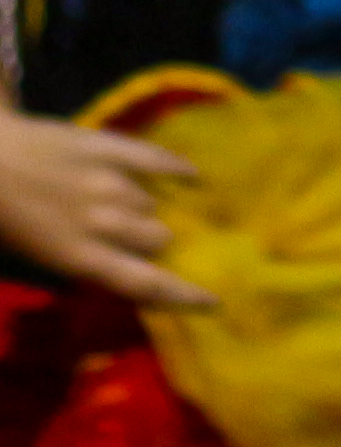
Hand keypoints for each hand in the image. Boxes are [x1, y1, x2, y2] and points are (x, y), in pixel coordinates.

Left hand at [0, 116, 208, 307]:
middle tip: (136, 242)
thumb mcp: (19, 261)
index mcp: (78, 257)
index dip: (185, 294)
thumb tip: (95, 274)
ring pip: (150, 203)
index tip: (215, 300)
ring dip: (145, 210)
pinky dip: (175, 167)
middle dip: (153, 244)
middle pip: (158, 238)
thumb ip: (62, 269)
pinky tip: (191, 173)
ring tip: (131, 207)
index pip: (145, 283)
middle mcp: (103, 223)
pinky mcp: (103, 146)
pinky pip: (152, 157)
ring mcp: (107, 180)